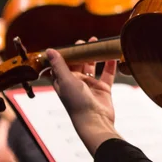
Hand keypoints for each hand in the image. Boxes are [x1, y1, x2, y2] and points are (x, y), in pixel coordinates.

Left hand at [47, 38, 120, 155]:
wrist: (95, 120)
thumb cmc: (76, 103)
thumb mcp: (66, 81)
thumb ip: (59, 65)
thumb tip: (49, 50)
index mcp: (63, 81)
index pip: (61, 65)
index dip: (64, 54)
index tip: (68, 43)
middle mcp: (76, 83)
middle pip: (78, 63)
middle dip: (81, 52)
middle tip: (85, 41)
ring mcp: (90, 85)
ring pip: (92, 66)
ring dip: (94, 55)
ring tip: (97, 43)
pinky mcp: (103, 88)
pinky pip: (107, 73)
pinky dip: (110, 64)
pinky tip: (112, 55)